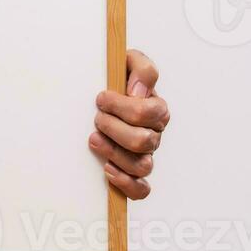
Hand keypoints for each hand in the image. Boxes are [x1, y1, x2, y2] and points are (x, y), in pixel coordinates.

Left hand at [88, 48, 168, 199]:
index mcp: (157, 108)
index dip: (123, 106)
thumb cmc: (117, 79)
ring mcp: (146, 155)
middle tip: (97, 117)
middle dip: (113, 128)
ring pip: (142, 165)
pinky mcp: (135, 173)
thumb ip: (141, 69)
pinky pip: (141, 189)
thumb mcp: (128, 61)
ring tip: (94, 139)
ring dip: (113, 152)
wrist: (103, 95)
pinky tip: (107, 168)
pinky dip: (125, 183)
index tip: (101, 97)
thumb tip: (138, 91)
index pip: (149, 112)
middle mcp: (154, 133)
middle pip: (143, 140)